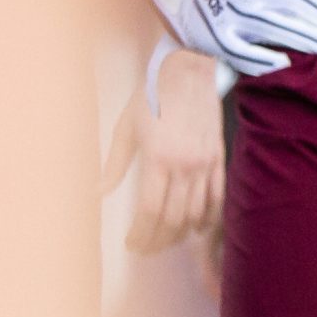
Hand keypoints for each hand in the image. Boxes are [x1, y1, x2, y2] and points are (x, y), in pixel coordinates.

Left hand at [101, 44, 226, 255]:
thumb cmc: (152, 95)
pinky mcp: (219, 159)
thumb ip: (113, 166)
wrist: (190, 69)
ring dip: (179, 234)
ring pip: (195, 214)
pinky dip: (207, 219)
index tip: (131, 244)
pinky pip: (216, 199)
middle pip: (172, 219)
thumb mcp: (125, 128)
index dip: (140, 235)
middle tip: (144, 248)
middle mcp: (184, 165)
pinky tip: (195, 228)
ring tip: (165, 240)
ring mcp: (205, 164)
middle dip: (157, 240)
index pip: (150, 211)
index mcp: (158, 158)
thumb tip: (97, 194)